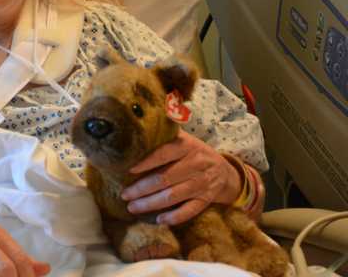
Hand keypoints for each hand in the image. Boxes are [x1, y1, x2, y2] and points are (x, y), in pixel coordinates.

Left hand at [120, 130, 240, 225]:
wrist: (225, 171)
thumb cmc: (194, 153)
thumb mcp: (183, 139)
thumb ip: (164, 136)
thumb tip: (136, 129)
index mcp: (187, 146)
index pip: (164, 154)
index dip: (146, 162)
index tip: (129, 170)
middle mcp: (196, 164)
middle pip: (164, 178)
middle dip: (141, 188)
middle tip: (124, 194)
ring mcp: (202, 183)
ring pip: (173, 196)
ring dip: (150, 204)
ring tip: (132, 207)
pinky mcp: (206, 200)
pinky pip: (189, 211)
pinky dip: (174, 217)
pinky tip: (159, 220)